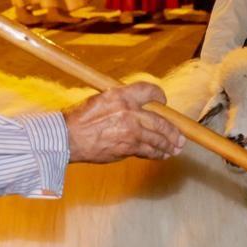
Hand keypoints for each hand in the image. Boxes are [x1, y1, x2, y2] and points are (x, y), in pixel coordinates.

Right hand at [63, 82, 183, 163]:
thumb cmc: (79, 119)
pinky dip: (157, 154)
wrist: (66, 138)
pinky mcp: (127, 147)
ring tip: (175, 148)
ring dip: (169, 145)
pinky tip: (162, 155)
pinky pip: (148, 151)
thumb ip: (122, 102)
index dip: (160, 97)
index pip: (150, 91)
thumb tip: (138, 108)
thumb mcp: (101, 99)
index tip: (164, 102)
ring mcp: (131, 131)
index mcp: (121, 95)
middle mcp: (129, 111)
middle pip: (161, 121)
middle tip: (180, 137)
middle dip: (173, 131)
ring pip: (158, 139)